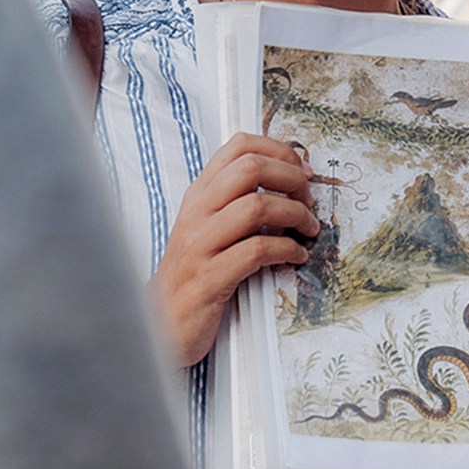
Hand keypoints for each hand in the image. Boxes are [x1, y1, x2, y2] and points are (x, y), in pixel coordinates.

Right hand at [151, 133, 319, 364]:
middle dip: (291, 179)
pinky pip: (257, 251)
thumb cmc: (193, 272)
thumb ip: (235, 200)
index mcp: (198, 194)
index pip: (238, 146)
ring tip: (308, 229)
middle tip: (308, 199)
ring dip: (296, 215)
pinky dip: (287, 250)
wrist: (160, 323)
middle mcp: (196, 212)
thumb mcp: (207, 226)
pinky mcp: (209, 278)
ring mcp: (200, 244)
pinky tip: (296, 256)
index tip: (302, 170)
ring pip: (257, 206)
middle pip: (251, 168)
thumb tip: (288, 179)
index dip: (279, 150)